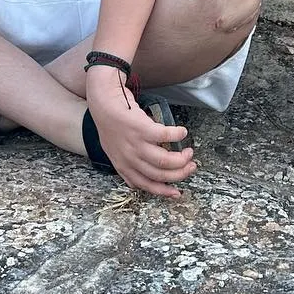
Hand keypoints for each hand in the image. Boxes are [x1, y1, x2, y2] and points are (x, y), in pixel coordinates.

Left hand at [87, 68, 194, 197]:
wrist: (102, 101)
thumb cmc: (110, 124)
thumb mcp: (114, 151)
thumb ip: (127, 166)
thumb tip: (141, 181)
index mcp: (123, 166)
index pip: (146, 185)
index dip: (165, 191)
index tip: (178, 193)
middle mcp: (129, 158)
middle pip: (160, 174)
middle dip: (180, 173)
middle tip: (190, 166)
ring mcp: (135, 143)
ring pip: (164, 160)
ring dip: (181, 158)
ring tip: (189, 152)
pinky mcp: (141, 127)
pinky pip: (166, 135)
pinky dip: (177, 134)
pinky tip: (182, 132)